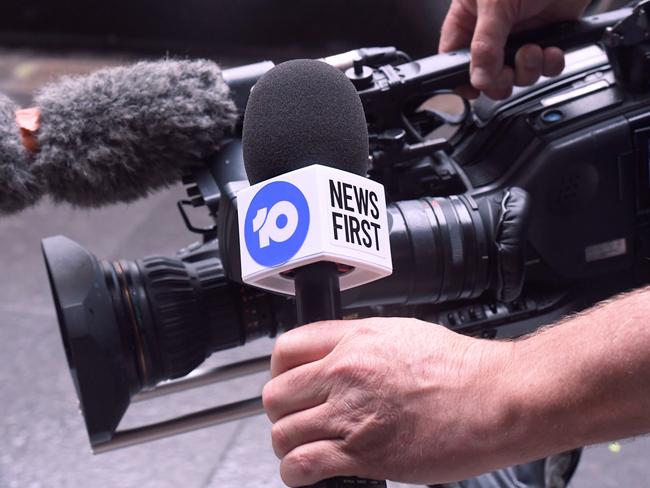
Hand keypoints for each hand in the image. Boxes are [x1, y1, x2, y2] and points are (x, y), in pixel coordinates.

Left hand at [262, 318, 516, 485]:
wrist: (496, 397)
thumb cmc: (462, 369)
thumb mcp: (403, 333)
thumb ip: (361, 344)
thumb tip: (337, 357)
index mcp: (354, 339)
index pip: (285, 348)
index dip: (279, 370)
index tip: (287, 383)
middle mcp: (345, 373)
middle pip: (276, 394)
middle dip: (281, 410)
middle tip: (296, 419)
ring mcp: (350, 414)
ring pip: (283, 432)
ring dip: (288, 444)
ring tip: (303, 447)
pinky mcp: (362, 453)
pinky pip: (302, 464)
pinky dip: (295, 473)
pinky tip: (306, 473)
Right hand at [439, 0, 589, 98]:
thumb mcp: (495, 4)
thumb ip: (484, 45)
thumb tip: (478, 78)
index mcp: (468, 18)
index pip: (454, 57)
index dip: (462, 77)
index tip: (473, 89)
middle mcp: (491, 31)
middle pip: (486, 75)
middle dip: (500, 79)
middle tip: (507, 72)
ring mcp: (519, 36)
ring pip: (517, 75)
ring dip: (527, 70)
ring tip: (533, 49)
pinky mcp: (546, 38)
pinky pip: (544, 68)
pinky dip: (550, 65)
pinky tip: (551, 49)